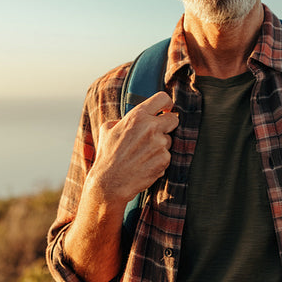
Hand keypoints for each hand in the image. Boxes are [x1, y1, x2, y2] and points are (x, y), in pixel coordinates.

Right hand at [90, 91, 178, 205]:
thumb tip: (129, 118)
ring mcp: (159, 144)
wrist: (110, 183)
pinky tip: (146, 164)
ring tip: (143, 154)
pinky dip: (159, 160)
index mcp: (137, 116)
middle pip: (173, 119)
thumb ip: (122, 119)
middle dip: (168, 125)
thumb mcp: (108, 130)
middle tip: (157, 134)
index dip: (166, 103)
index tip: (166, 109)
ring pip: (169, 140)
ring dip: (161, 146)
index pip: (162, 98)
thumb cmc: (107, 155)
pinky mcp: (164, 159)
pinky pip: (167, 155)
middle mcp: (150, 127)